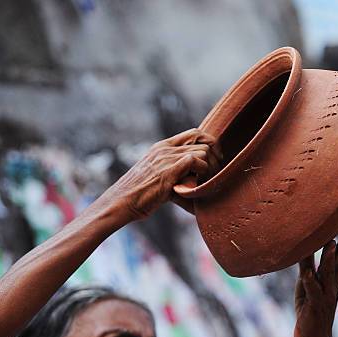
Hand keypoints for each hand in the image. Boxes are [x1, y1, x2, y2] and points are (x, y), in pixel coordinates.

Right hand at [104, 128, 221, 221]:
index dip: (209, 143)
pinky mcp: (169, 171)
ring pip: (202, 151)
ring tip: (206, 183)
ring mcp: (167, 158)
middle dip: (214, 157)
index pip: (193, 133)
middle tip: (215, 173)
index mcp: (162, 147)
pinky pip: (196, 161)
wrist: (121, 202)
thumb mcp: (155, 178)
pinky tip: (198, 185)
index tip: (215, 159)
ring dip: (209, 168)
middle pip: (202, 140)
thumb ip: (174, 175)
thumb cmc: (138, 196)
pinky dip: (202, 173)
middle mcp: (165, 149)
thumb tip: (193, 188)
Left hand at [294, 215, 337, 336]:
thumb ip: (307, 266)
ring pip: (328, 273)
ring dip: (330, 259)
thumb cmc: (309, 309)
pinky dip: (310, 282)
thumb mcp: (307, 284)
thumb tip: (302, 248)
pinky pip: (312, 292)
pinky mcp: (314, 305)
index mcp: (333, 277)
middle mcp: (333, 283)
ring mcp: (325, 294)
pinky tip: (308, 274)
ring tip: (331, 243)